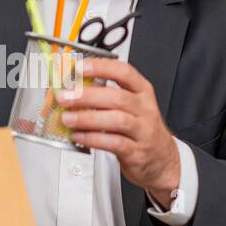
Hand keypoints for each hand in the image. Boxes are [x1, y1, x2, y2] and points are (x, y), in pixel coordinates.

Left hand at [58, 58, 179, 203]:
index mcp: (142, 91)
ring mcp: (143, 131)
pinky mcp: (136, 152)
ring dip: (87, 118)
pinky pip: (113, 143)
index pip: (124, 72)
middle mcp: (145, 109)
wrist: (161, 159)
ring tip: (67, 118)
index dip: (102, 67)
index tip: (80, 67)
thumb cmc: (140, 128)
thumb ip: (106, 95)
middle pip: (117, 97)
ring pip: (116, 120)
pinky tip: (78, 136)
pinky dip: (92, 139)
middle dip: (87, 96)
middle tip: (65, 97)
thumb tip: (72, 88)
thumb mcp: (131, 106)